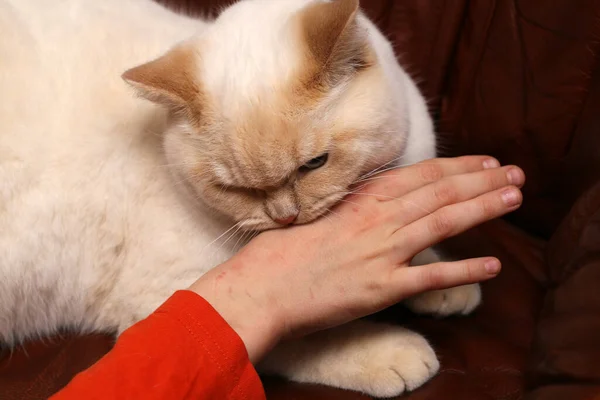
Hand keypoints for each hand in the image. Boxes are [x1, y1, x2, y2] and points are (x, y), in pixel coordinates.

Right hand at [189, 156, 524, 361]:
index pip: (419, 176)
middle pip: (440, 193)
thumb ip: (348, 211)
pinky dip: (465, 271)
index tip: (483, 162)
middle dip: (481, 181)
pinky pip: (432, 278)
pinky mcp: (383, 288)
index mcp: (361, 201)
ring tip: (514, 199)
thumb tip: (367, 207)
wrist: (262, 288)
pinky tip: (493, 266)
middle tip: (515, 174)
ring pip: (443, 223)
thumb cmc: (280, 253)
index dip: (456, 167)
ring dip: (483, 209)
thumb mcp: (316, 218)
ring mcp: (383, 253)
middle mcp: (378, 221)